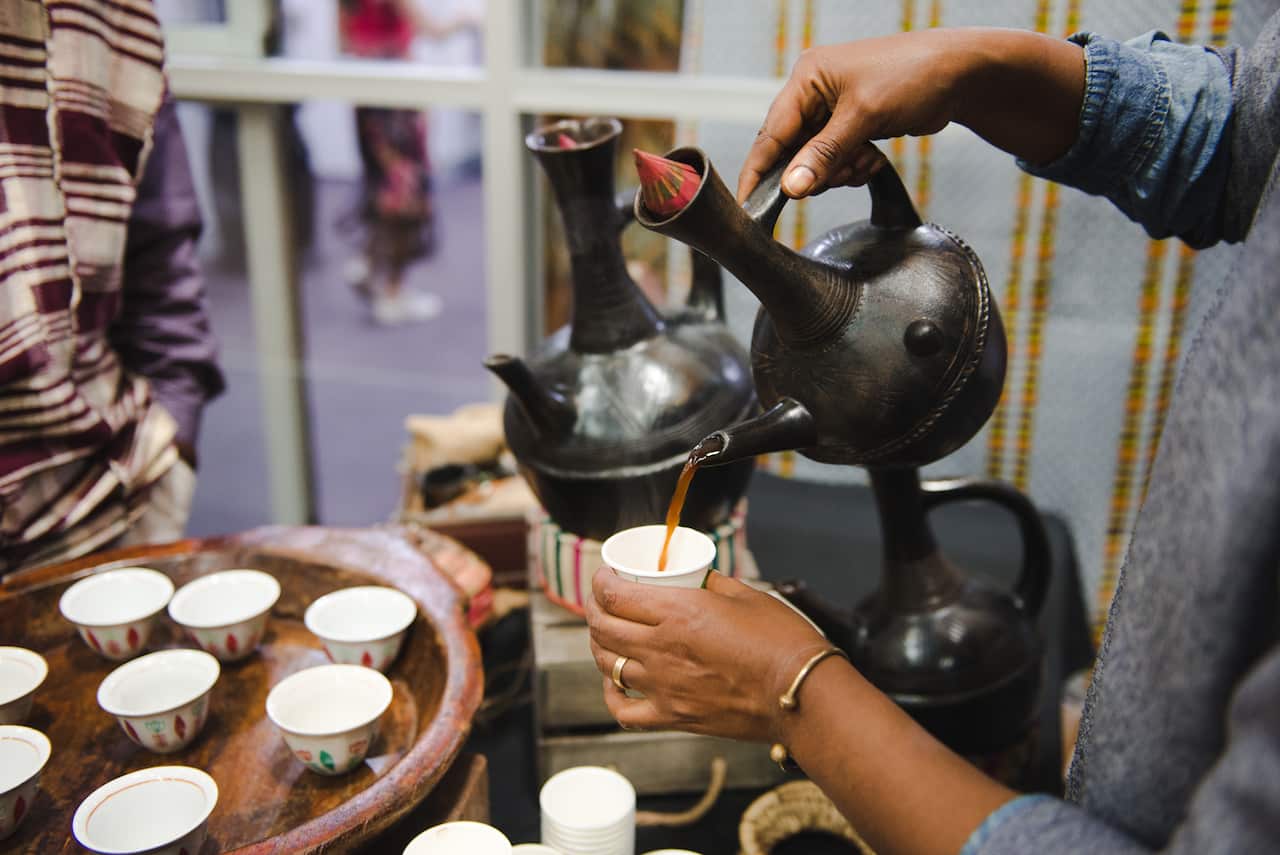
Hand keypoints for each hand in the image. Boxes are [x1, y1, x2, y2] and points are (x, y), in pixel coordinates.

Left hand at [585, 568, 828, 742]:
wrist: (801, 694)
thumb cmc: (781, 640)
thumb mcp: (745, 595)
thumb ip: (711, 584)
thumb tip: (695, 579)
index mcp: (677, 612)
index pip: (613, 595)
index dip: (599, 582)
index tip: (603, 577)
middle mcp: (661, 649)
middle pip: (602, 628)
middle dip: (594, 610)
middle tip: (601, 602)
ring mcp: (663, 686)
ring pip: (606, 665)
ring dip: (599, 646)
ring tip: (606, 637)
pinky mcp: (674, 717)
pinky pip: (623, 711)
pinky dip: (611, 695)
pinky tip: (615, 684)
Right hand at [738, 30, 966, 201]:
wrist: (960, 74)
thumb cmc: (912, 76)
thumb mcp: (863, 117)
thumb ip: (824, 155)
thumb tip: (792, 188)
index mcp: (807, 79)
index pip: (770, 134)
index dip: (759, 172)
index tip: (747, 207)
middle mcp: (814, 93)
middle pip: (792, 152)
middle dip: (816, 171)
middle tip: (843, 171)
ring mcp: (832, 110)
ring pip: (815, 162)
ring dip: (839, 171)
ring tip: (865, 159)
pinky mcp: (851, 125)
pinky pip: (836, 160)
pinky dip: (852, 167)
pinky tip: (873, 158)